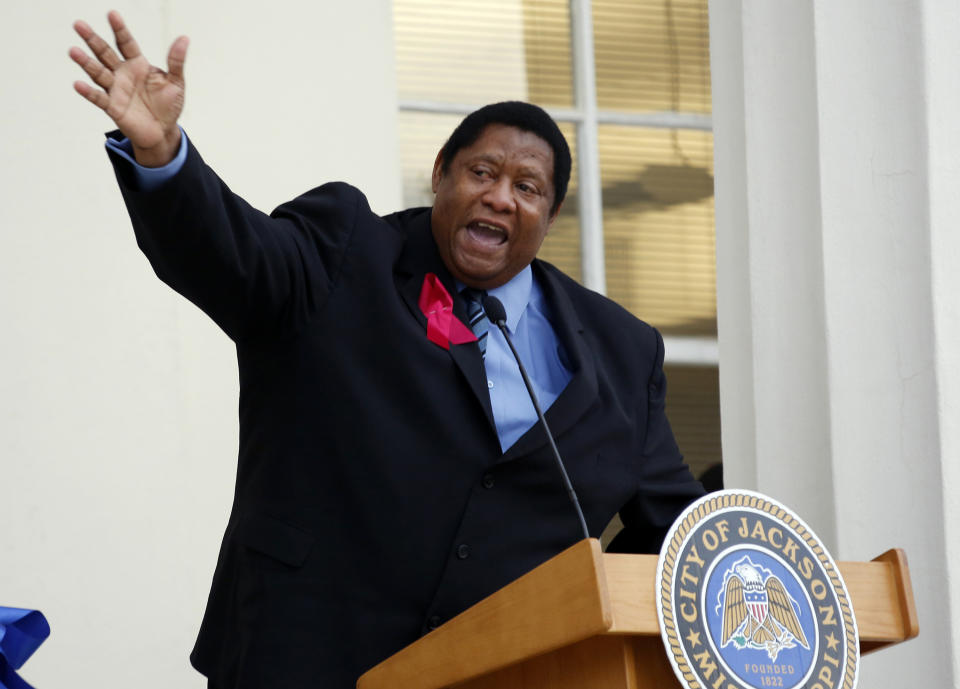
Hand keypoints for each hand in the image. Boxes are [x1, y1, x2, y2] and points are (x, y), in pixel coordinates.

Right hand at [70, 11, 187, 166]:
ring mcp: (115, 89)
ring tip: (73, 51)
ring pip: (98, 72)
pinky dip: (88, 92)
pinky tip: (78, 84)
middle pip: (105, 53)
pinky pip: (98, 98)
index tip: (112, 14)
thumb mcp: (176, 82)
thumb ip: (176, 61)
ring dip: (86, 62)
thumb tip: (184, 38)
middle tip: (78, 24)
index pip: (126, 43)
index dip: (120, 29)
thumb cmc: (169, 105)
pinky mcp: (112, 107)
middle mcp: (122, 74)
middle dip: (92, 39)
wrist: (164, 131)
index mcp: (137, 64)